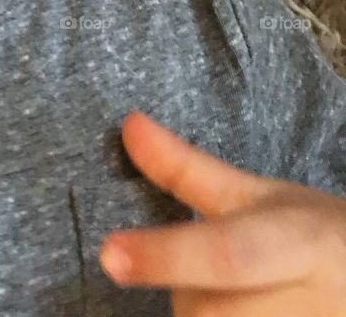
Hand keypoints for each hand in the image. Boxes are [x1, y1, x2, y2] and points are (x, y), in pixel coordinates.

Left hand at [98, 110, 345, 315]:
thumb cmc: (310, 240)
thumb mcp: (260, 198)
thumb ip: (188, 169)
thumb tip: (127, 124)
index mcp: (298, 244)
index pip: (226, 254)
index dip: (166, 256)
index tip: (110, 254)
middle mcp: (307, 306)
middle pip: (205, 311)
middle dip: (187, 292)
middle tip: (213, 272)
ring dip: (202, 313)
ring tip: (240, 296)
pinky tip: (240, 309)